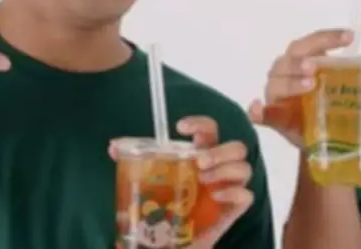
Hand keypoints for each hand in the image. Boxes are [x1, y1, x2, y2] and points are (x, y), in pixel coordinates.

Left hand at [109, 116, 253, 248]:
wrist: (172, 242)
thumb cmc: (166, 209)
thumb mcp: (150, 184)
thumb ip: (137, 164)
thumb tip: (114, 146)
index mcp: (202, 156)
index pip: (210, 130)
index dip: (200, 123)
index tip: (181, 127)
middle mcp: (220, 169)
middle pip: (237, 147)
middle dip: (220, 151)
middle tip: (199, 161)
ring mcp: (229, 189)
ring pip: (245, 167)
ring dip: (225, 169)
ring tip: (203, 178)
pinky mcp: (234, 209)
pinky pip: (246, 196)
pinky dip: (233, 192)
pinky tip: (215, 196)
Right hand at [247, 28, 360, 147]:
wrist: (324, 139)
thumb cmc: (333, 102)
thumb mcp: (355, 88)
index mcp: (304, 59)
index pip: (311, 42)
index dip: (327, 37)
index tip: (350, 37)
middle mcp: (286, 73)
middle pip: (288, 59)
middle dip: (301, 61)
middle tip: (316, 67)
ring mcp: (277, 96)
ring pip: (277, 83)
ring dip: (291, 82)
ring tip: (309, 85)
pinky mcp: (275, 119)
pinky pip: (262, 115)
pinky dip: (259, 112)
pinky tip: (258, 110)